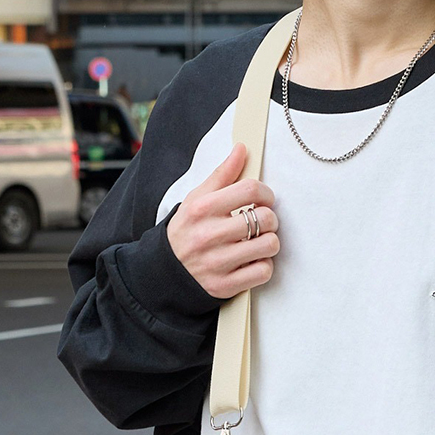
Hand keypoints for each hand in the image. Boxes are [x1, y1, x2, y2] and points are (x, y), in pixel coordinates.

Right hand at [166, 142, 279, 299]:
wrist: (165, 271)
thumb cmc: (188, 230)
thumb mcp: (197, 199)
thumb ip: (222, 175)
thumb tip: (242, 149)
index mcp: (202, 209)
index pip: (250, 190)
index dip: (265, 193)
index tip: (263, 199)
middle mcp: (209, 235)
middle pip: (265, 218)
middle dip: (269, 219)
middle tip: (261, 222)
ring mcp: (217, 262)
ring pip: (269, 245)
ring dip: (269, 242)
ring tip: (257, 241)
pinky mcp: (225, 285)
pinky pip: (264, 271)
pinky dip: (263, 266)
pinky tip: (252, 260)